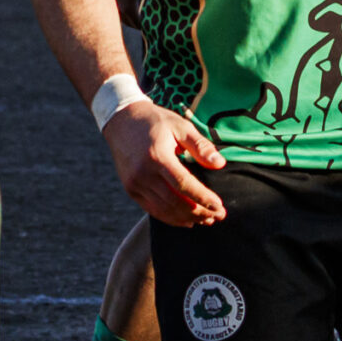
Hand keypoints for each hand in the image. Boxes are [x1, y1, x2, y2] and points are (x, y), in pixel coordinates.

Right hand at [102, 102, 227, 227]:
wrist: (121, 120)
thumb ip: (200, 146)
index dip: (204, 199)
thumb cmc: (155, 122)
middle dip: (200, 212)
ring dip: (188, 218)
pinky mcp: (130, 189)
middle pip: (175, 202)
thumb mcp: (180, 126)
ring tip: (207, 219)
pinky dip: (171, 218)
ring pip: (165, 210)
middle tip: (219, 216)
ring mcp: (134, 183)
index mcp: (157, 156)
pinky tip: (187, 220)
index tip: (220, 207)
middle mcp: (143, 173)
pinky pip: (153, 210)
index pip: (184, 185)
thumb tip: (220, 164)